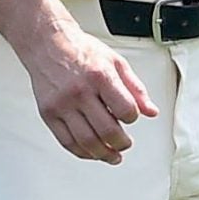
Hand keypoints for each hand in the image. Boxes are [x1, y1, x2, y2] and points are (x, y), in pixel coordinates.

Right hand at [0, 0, 158, 163]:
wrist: (48, 43)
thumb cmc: (81, 51)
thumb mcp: (115, 62)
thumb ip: (135, 88)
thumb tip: (150, 111)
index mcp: (100, 76)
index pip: (125, 110)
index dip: (133, 118)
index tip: (131, 117)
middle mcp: (80, 91)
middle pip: (107, 131)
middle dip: (121, 143)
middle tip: (125, 144)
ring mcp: (62, 104)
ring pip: (86, 141)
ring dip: (104, 154)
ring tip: (113, 156)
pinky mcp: (48, 113)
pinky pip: (66, 141)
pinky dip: (82, 152)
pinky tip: (92, 152)